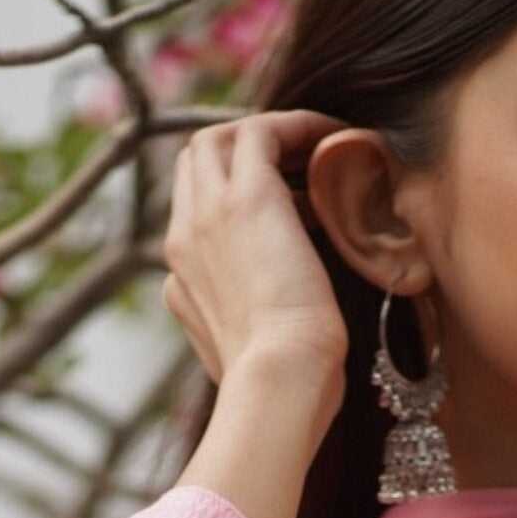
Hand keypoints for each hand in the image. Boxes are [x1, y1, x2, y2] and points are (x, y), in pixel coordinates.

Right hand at [160, 107, 352, 388]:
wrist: (281, 387)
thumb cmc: (288, 390)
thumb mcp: (263, 360)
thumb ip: (266, 333)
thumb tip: (298, 325)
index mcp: (182, 284)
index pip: (194, 217)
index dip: (236, 199)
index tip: (291, 207)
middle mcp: (182, 244)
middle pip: (193, 166)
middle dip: (241, 155)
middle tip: (300, 166)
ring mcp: (205, 217)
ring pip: (216, 140)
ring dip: (267, 135)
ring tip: (317, 149)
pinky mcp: (244, 198)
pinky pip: (260, 130)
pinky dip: (297, 127)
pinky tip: (334, 139)